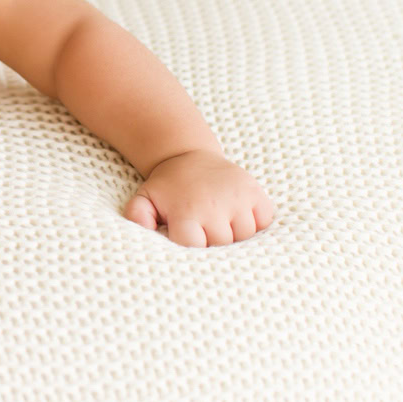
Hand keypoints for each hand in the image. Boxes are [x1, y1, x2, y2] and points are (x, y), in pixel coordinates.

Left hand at [123, 149, 274, 246]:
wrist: (188, 154)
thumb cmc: (168, 186)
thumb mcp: (145, 199)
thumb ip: (138, 216)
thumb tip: (142, 232)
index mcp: (186, 211)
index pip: (195, 247)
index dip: (192, 246)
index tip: (188, 238)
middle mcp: (214, 206)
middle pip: (222, 245)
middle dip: (213, 243)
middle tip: (203, 228)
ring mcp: (238, 199)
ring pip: (246, 236)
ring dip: (235, 234)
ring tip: (219, 221)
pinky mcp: (255, 193)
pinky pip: (264, 222)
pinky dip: (256, 222)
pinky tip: (238, 214)